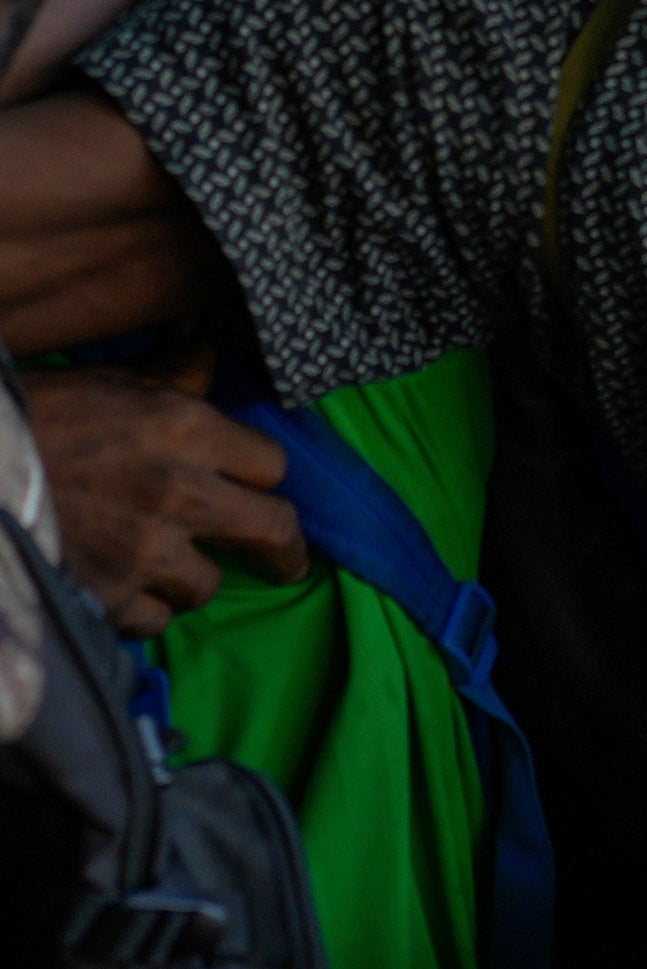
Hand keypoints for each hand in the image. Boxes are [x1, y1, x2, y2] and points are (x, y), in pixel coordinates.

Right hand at [31, 370, 301, 631]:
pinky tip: (118, 586)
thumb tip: (209, 349)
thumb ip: (176, 377)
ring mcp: (145, 550)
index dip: (263, 477)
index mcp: (187, 430)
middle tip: (284, 565)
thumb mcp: (113, 385)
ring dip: (188, 578)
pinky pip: (155, 619)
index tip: (259, 491)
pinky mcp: (107, 596)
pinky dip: (140, 609)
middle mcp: (179, 492)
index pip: (273, 465)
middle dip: (283, 551)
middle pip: (274, 530)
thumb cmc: (39, 418)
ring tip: (157, 564)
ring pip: (207, 585)